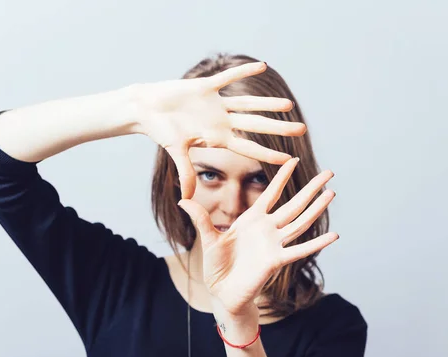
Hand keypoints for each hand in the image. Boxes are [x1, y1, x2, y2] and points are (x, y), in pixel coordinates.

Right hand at [129, 61, 306, 198]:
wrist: (146, 109)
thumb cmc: (160, 131)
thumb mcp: (175, 152)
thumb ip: (185, 172)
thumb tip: (186, 199)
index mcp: (217, 138)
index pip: (248, 148)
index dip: (268, 153)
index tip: (288, 159)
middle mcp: (221, 121)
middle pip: (255, 126)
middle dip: (278, 128)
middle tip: (302, 129)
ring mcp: (216, 104)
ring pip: (248, 104)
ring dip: (267, 103)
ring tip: (289, 104)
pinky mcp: (206, 86)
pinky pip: (228, 77)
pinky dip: (243, 72)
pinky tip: (262, 66)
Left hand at [177, 158, 338, 315]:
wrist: (222, 292)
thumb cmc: (216, 266)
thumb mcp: (207, 238)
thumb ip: (200, 218)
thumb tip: (182, 200)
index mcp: (252, 219)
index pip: (271, 193)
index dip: (282, 177)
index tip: (292, 159)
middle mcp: (267, 229)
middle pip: (294, 204)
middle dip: (311, 188)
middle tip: (329, 172)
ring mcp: (274, 244)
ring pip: (300, 222)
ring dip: (316, 208)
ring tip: (332, 193)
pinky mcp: (276, 260)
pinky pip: (299, 250)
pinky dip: (316, 244)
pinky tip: (334, 236)